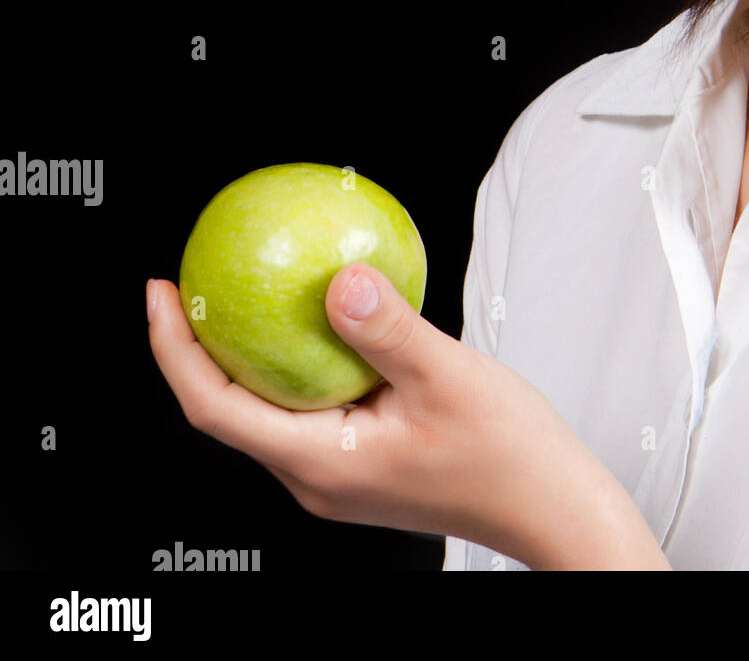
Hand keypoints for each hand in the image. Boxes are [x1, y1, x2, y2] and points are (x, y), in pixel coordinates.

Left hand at [146, 263, 669, 568]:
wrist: (549, 503)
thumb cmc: (508, 457)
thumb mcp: (448, 378)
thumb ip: (388, 329)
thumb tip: (339, 282)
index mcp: (323, 463)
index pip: (215, 408)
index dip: (175, 350)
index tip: (162, 294)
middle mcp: (319, 476)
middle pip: (229, 409)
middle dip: (199, 346)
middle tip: (193, 284)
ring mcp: (339, 472)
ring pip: (271, 407)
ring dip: (248, 353)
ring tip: (247, 294)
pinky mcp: (363, 460)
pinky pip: (311, 404)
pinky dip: (298, 360)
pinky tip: (323, 320)